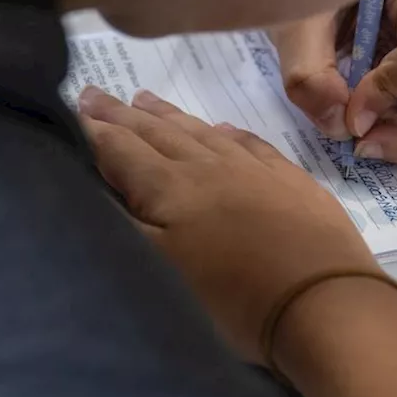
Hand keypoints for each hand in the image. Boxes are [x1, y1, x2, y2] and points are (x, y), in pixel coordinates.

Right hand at [77, 86, 383, 364]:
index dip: (92, 130)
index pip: (120, 149)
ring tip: (144, 99)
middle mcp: (211, 167)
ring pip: (202, 131)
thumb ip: (122, 224)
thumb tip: (89, 183)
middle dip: (122, 114)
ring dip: (169, 116)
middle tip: (94, 93)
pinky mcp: (294, 183)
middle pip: (158, 133)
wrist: (327, 304)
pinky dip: (228, 133)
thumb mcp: (158, 270)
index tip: (69, 106)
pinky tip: (222, 129)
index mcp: (171, 187)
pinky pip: (251, 144)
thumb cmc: (232, 300)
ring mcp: (256, 171)